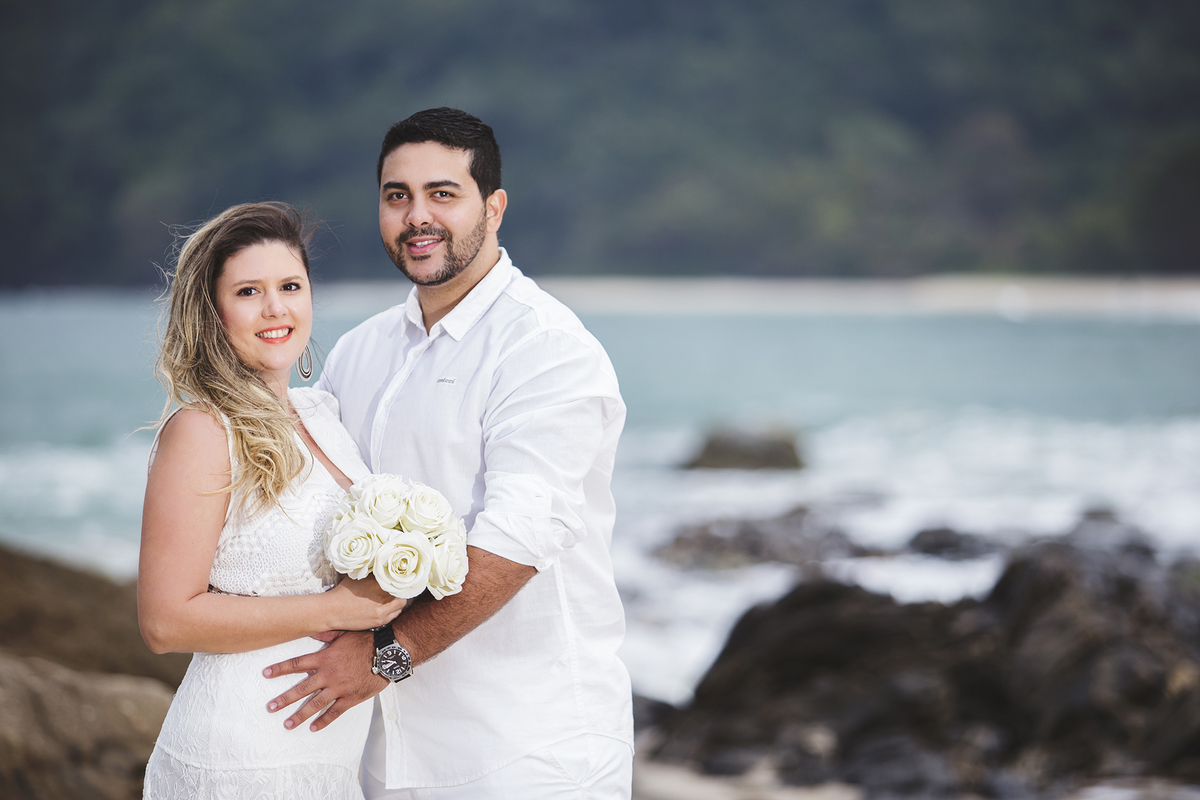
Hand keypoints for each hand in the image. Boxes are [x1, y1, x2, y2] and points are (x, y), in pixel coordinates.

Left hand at [264, 629, 386, 730]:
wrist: (388, 653)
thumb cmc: (367, 641)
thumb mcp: (344, 634)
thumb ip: (326, 635)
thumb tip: (310, 630)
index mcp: (325, 658)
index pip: (297, 664)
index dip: (280, 669)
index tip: (266, 674)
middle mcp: (328, 675)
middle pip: (301, 689)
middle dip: (284, 699)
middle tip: (270, 707)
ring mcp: (339, 688)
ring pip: (315, 704)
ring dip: (300, 715)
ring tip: (287, 724)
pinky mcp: (351, 698)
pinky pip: (335, 712)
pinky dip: (324, 721)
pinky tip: (313, 728)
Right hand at [325, 575, 406, 631]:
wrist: (332, 611)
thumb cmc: (343, 592)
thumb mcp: (358, 577)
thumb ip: (372, 574)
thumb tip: (383, 569)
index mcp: (378, 586)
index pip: (398, 581)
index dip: (400, 579)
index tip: (400, 577)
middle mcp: (383, 599)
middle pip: (403, 593)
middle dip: (401, 589)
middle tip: (399, 586)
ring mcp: (382, 612)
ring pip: (401, 604)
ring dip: (399, 599)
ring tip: (394, 596)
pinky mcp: (379, 621)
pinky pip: (395, 615)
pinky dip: (394, 610)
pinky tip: (388, 605)